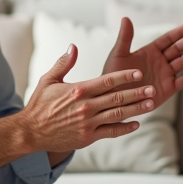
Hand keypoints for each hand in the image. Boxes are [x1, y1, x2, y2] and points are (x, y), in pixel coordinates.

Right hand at [22, 45, 158, 152]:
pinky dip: (124, 128)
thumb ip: (64, 63)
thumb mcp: (49, 80)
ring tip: (150, 103)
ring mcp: (88, 123)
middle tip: (152, 88)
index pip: (107, 81)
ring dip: (136, 109)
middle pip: (117, 97)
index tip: (139, 73)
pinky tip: (136, 124)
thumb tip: (73, 46)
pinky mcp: (88, 137)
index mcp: (79, 90)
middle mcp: (86, 106)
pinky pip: (111, 132)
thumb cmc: (39, 104)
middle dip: (137, 92)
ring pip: (118, 114)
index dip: (125, 76)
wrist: (30, 132)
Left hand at [102, 17, 182, 112]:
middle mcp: (160, 62)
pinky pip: (181, 82)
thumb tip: (126, 18)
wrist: (114, 99)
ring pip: (182, 63)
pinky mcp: (167, 89)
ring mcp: (165, 75)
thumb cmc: (113, 76)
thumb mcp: (118, 54)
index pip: (167, 40)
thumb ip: (125, 38)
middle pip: (178, 49)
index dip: (178, 33)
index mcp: (150, 51)